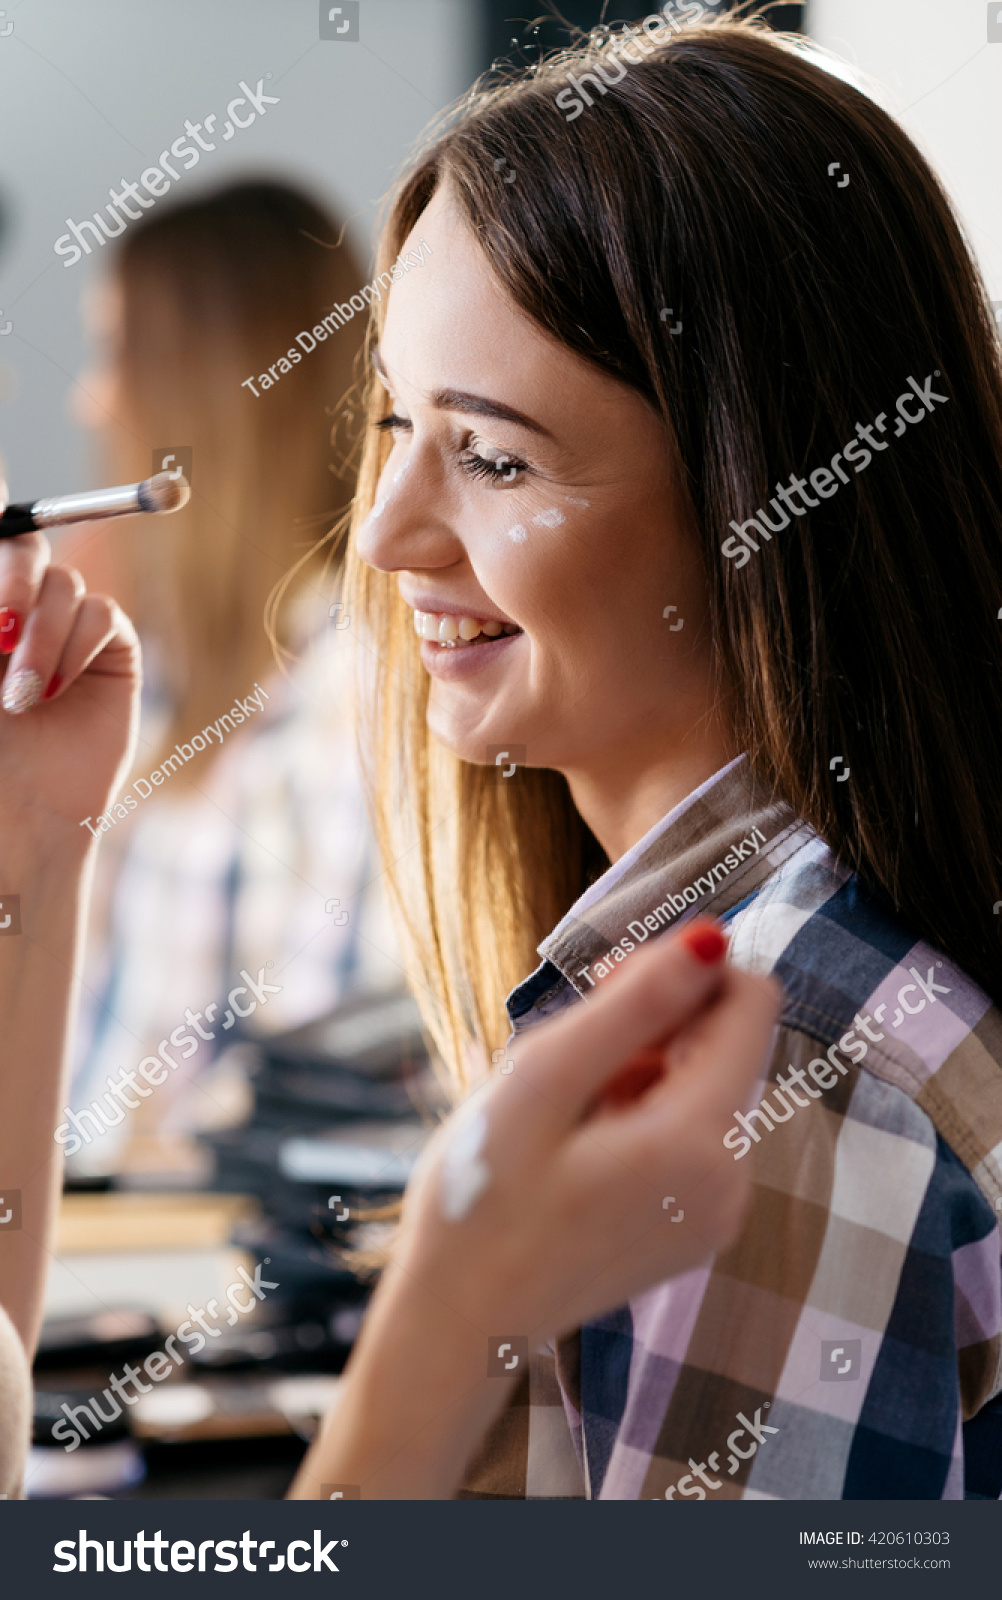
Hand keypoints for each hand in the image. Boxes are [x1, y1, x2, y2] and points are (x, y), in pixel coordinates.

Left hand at [0, 515, 139, 848]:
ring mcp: (64, 633)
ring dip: (42, 635)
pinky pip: (102, 614)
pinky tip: (54, 693)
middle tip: (1, 618)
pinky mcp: (110, 656)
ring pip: (66, 582)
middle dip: (13, 572)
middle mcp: (16, 613)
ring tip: (21, 696)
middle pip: (24, 544)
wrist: (13, 817)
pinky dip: (77, 647)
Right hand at [390, 918, 779, 1342]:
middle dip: (656, 1021)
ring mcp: (717, 1212)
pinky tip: (577, 1139)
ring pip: (704, 1086)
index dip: (686, 970)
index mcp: (701, 1141)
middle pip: (728, 1044)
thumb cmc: (481, 1199)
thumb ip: (635, 1004)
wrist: (459, 1323)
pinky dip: (641, 1113)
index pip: (752, 1003)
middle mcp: (732, 1180)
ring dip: (642, 1068)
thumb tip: (711, 938)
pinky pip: (690, 1135)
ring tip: (562, 1103)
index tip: (610, 983)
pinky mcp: (694, 1228)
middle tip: (568, 1040)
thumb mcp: (544, 1080)